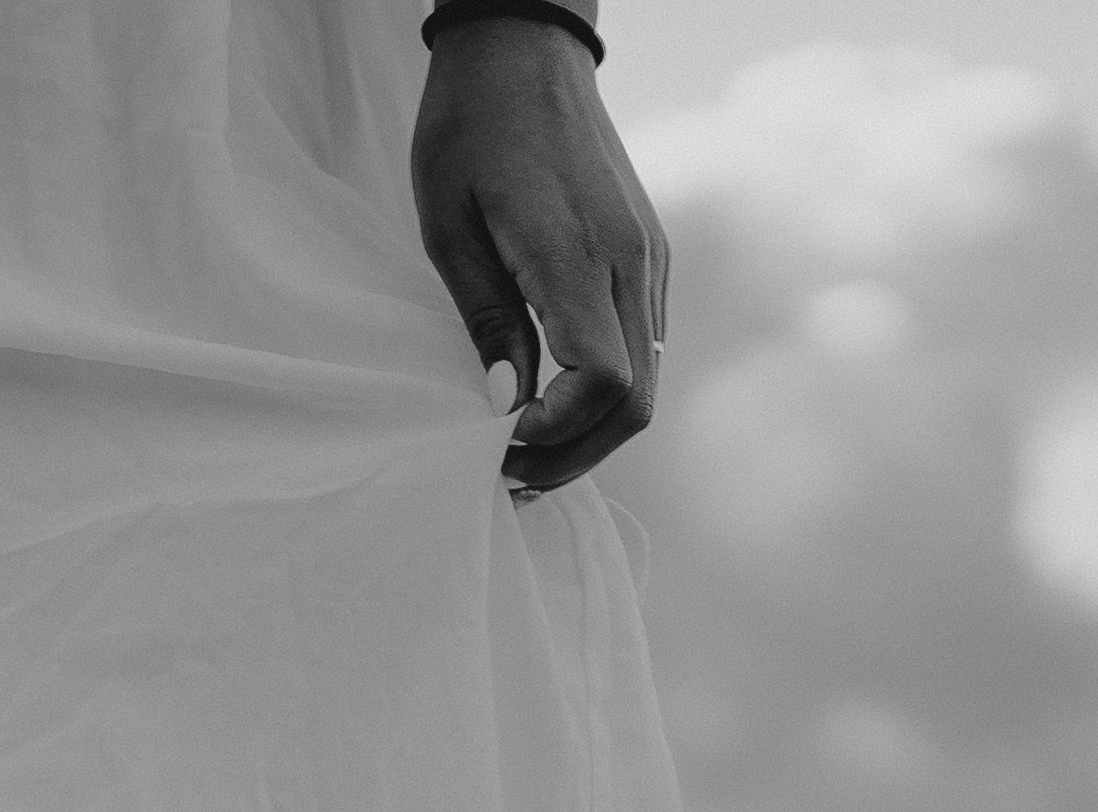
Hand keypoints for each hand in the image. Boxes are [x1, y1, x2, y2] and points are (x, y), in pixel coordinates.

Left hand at [410, 19, 667, 497]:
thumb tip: (505, 403)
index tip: (498, 438)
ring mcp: (649, 260)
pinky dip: (605, 391)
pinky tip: (554, 397)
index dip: (556, 431)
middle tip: (511, 473)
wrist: (525, 51)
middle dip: (575, 453)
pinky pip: (643, 346)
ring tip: (526, 446)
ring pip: (646, 382)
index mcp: (578, 254)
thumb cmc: (470, 128)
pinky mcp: (648, 255)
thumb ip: (487, 319)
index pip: (602, 382)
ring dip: (590, 430)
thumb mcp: (448, 227)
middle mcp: (632, 263)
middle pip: (635, 402)